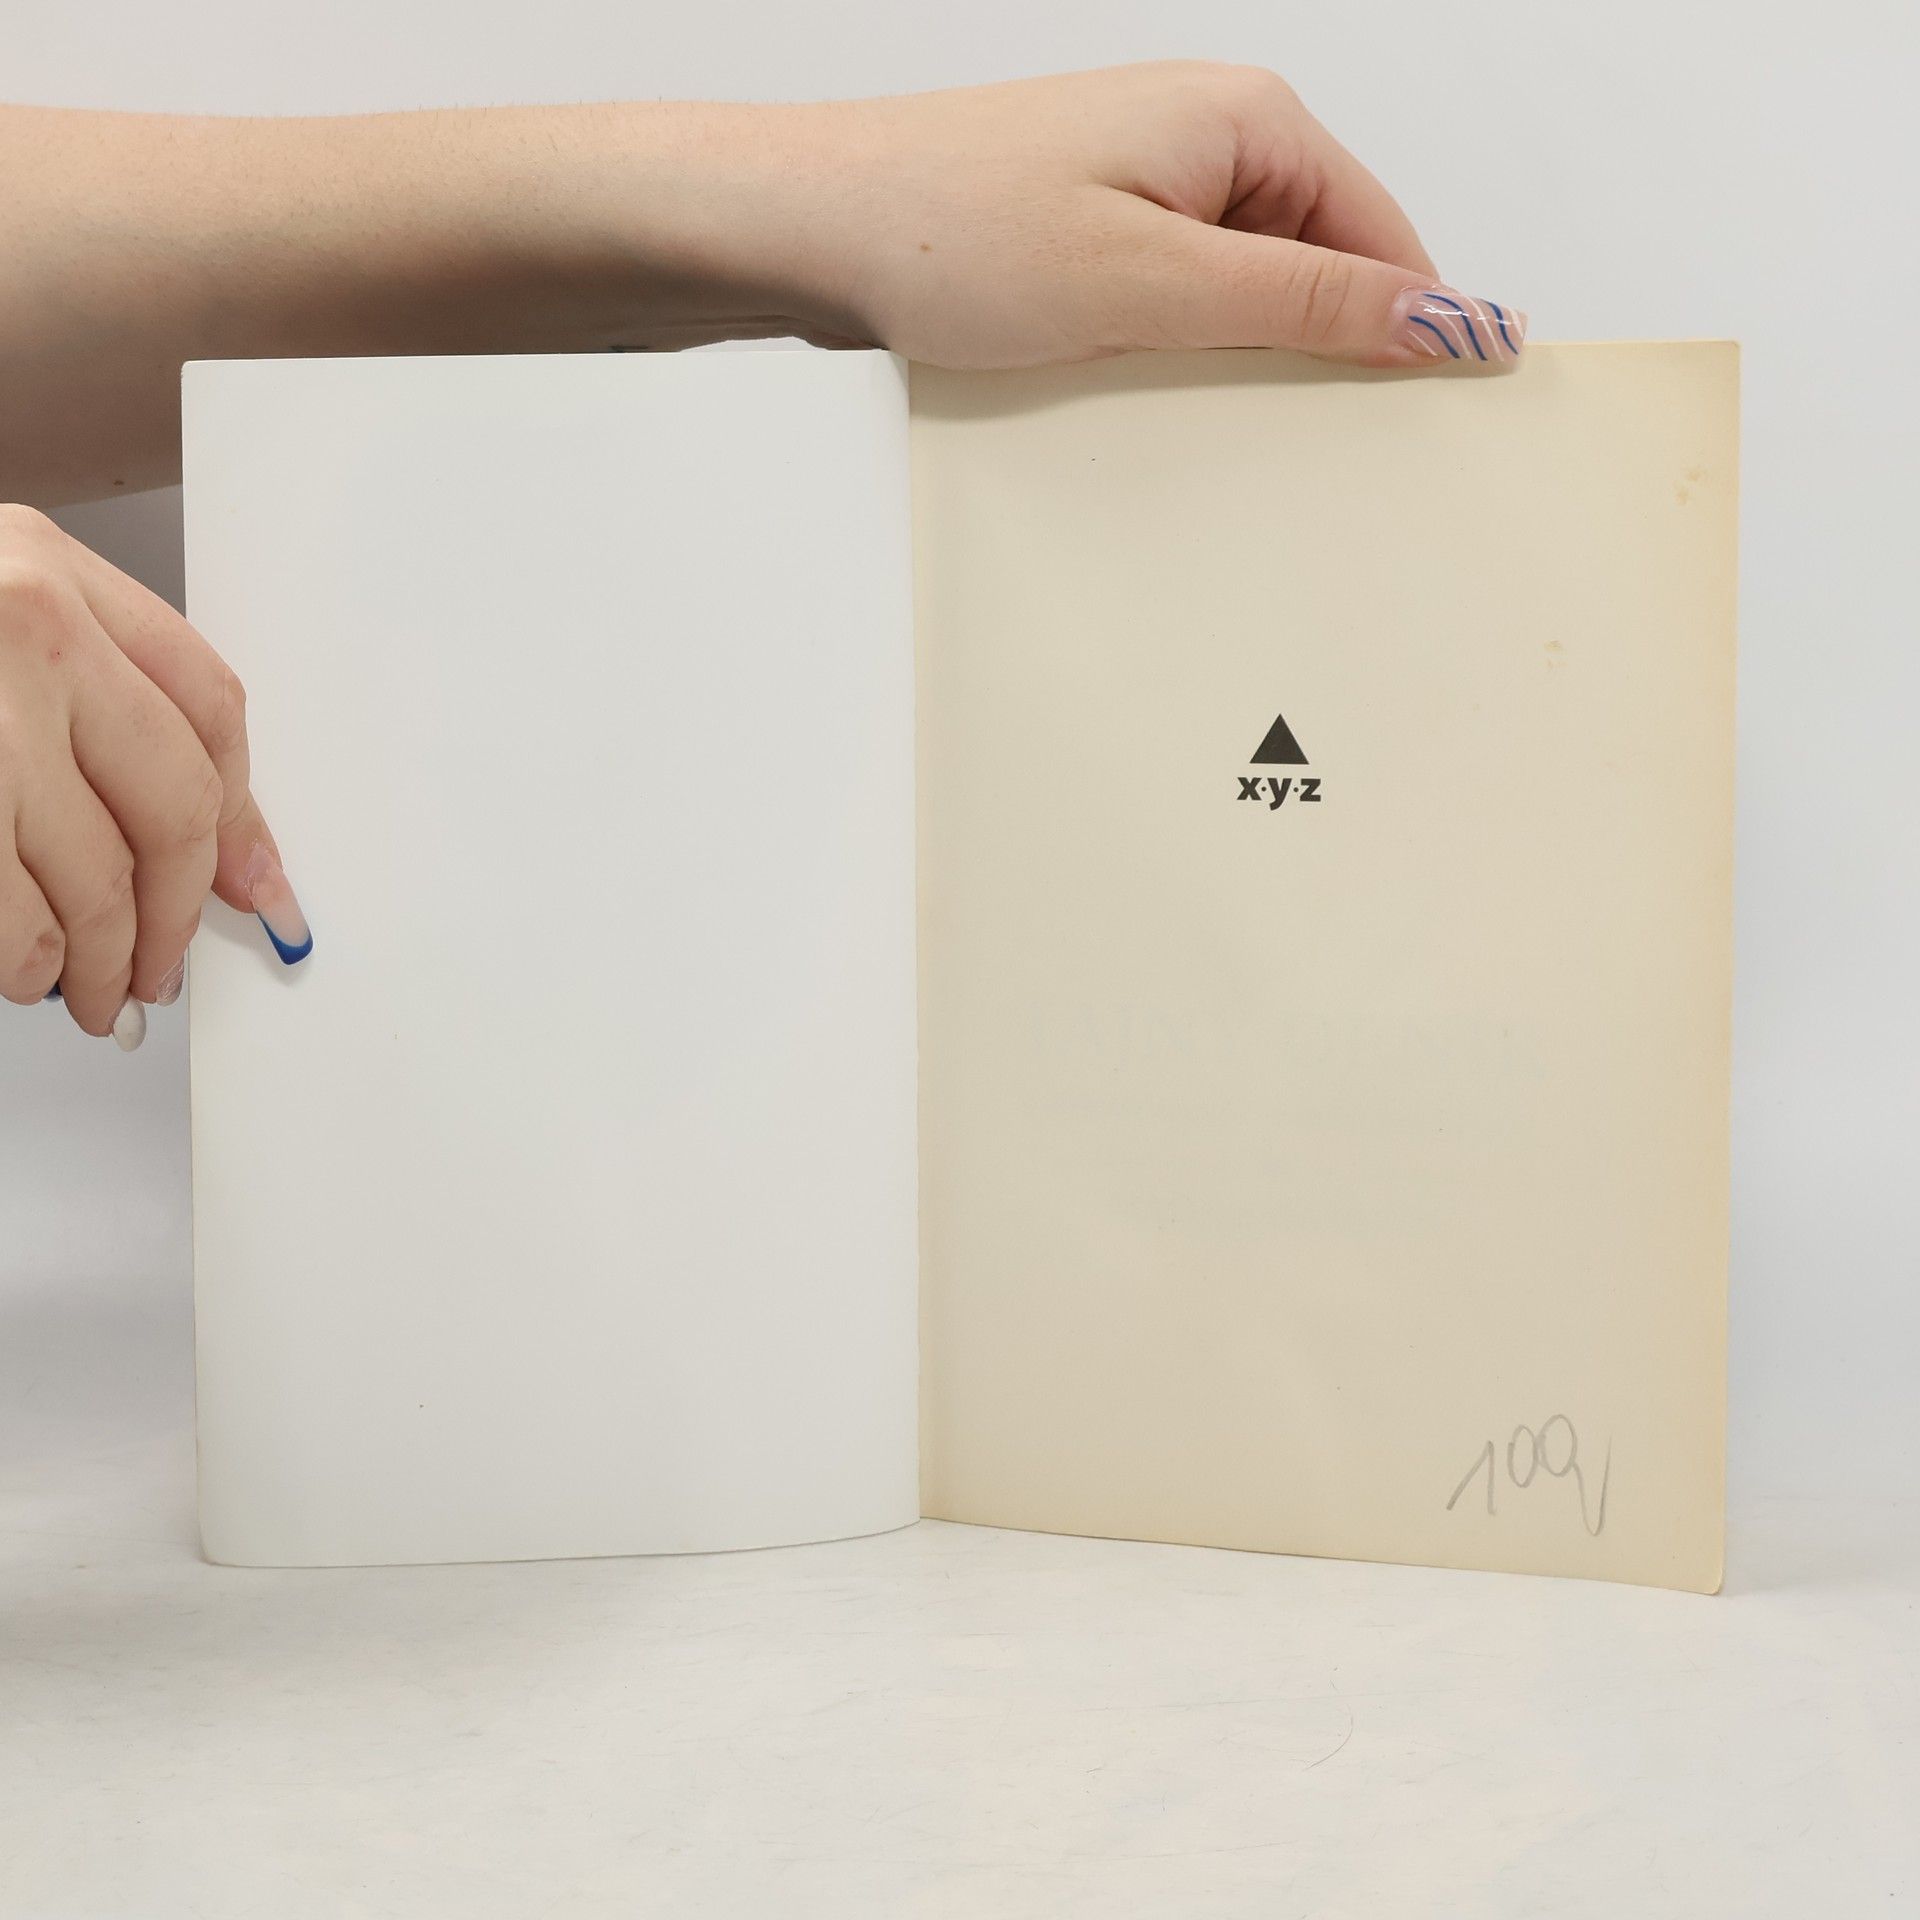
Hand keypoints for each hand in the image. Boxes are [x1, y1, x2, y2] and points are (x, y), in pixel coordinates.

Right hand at [0, 506, 306, 1048]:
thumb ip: (78, 696)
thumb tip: (197, 840)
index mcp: (41, 570)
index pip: (207, 704)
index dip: (242, 811)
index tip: (256, 882)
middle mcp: (16, 627)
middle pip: (170, 803)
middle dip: (176, 910)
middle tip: (164, 966)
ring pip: (92, 875)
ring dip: (106, 958)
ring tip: (96, 992)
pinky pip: (12, 911)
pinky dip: (27, 960)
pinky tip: (23, 974)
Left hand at [747, 63, 1523, 369]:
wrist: (813, 226)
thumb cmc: (953, 228)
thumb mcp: (1155, 283)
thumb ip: (1305, 304)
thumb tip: (1441, 317)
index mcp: (1245, 118)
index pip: (1383, 237)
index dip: (1409, 334)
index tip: (1418, 425)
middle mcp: (1203, 138)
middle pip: (1317, 265)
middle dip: (1309, 354)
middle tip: (1281, 439)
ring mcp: (1145, 184)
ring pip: (1241, 292)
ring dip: (1229, 360)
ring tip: (1178, 402)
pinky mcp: (1096, 229)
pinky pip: (1175, 300)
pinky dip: (1170, 351)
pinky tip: (1133, 388)